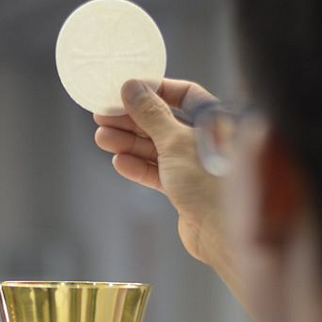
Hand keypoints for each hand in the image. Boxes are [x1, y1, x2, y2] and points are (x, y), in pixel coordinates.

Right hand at [94, 78, 220, 263]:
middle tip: (103, 115)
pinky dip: (139, 167)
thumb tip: (131, 88)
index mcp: (217, 121)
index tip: (128, 91)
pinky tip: (119, 162)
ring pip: (157, 148)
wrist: (220, 233)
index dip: (156, 91)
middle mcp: (207, 140)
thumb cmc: (209, 183)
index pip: (186, 94)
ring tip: (102, 138)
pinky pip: (158, 172)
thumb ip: (152, 114)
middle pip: (165, 122)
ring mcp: (195, 165)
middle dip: (133, 120)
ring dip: (129, 142)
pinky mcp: (185, 189)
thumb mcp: (175, 141)